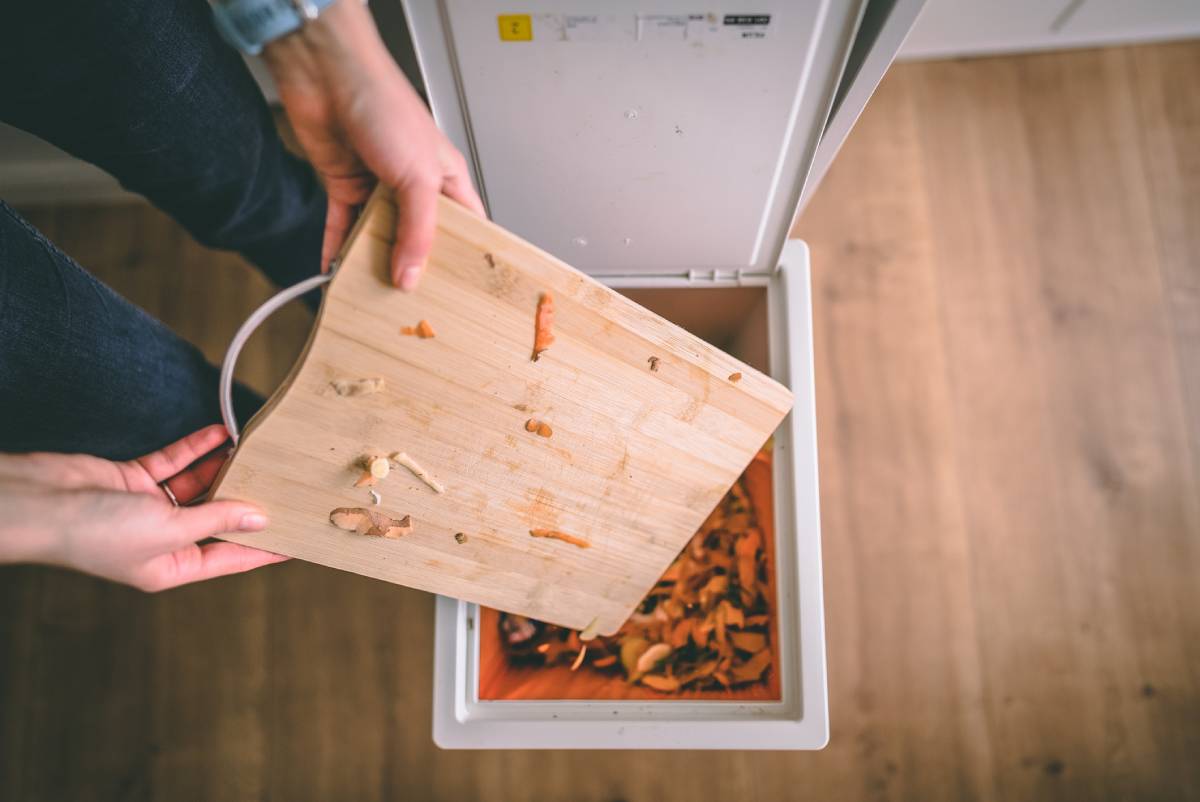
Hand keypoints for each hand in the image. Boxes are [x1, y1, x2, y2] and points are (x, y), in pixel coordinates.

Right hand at [0, 425, 285, 590]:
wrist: (38, 502)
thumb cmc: (96, 531)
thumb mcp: (168, 529)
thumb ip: (215, 518)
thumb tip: (259, 518)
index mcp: (171, 567)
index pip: (230, 558)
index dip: (265, 548)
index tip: (299, 538)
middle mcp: (163, 540)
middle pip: (218, 519)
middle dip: (248, 500)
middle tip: (287, 483)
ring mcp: (148, 508)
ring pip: (199, 486)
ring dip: (226, 468)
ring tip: (261, 452)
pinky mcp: (134, 478)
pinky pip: (175, 463)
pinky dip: (197, 449)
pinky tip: (223, 433)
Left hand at [263, 0, 484, 289]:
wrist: (329, 77)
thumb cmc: (385, 106)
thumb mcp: (417, 178)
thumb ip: (417, 231)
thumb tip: (411, 277)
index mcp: (447, 178)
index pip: (465, 226)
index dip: (464, 256)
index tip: (462, 290)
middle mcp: (414, 185)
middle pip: (418, 237)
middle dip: (414, 267)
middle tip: (412, 303)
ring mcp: (378, 187)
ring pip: (379, 236)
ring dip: (371, 263)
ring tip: (371, 296)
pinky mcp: (344, 184)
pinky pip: (341, 226)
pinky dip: (335, 248)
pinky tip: (332, 272)